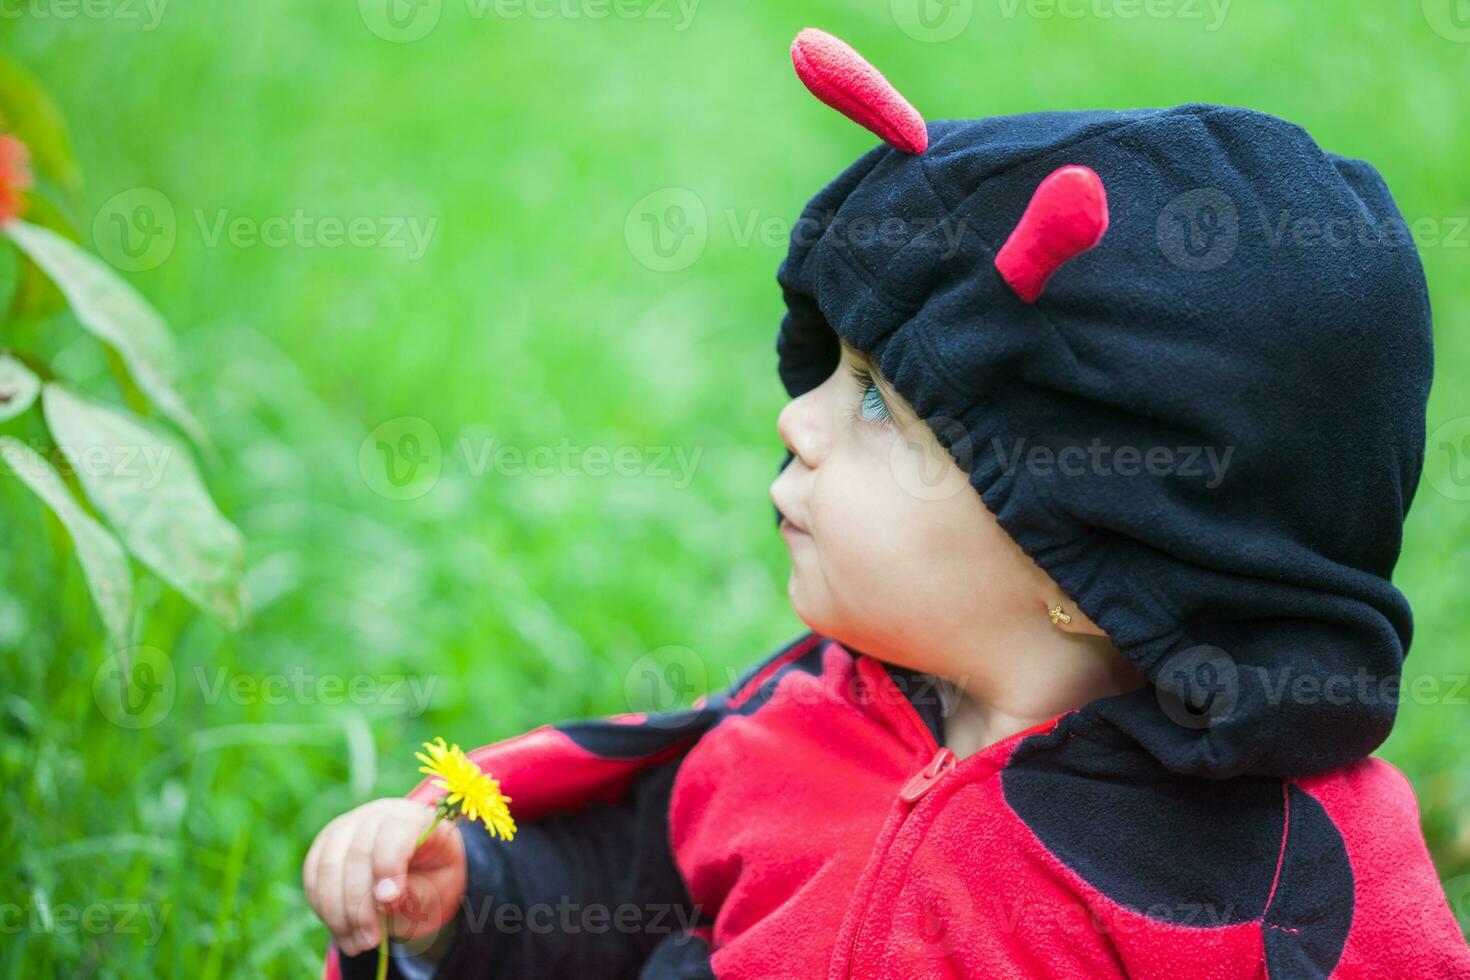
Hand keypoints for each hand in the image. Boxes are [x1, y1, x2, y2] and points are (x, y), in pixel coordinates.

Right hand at [303, 798, 466, 955]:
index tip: (389, 904)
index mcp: (418, 818)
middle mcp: (380, 814)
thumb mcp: (441, 889)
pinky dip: (323, 907)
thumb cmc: (434, 879)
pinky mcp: (326, 843)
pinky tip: (342, 931)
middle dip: (359, 904)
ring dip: (337, 912)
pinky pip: (313, 875)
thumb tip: (386, 900)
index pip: (396, 832)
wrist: (421, 871)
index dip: (388, 866)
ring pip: (329, 866)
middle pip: (357, 853)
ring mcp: (349, 825)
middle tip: (370, 941)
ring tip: (356, 944)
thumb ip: (418, 892)